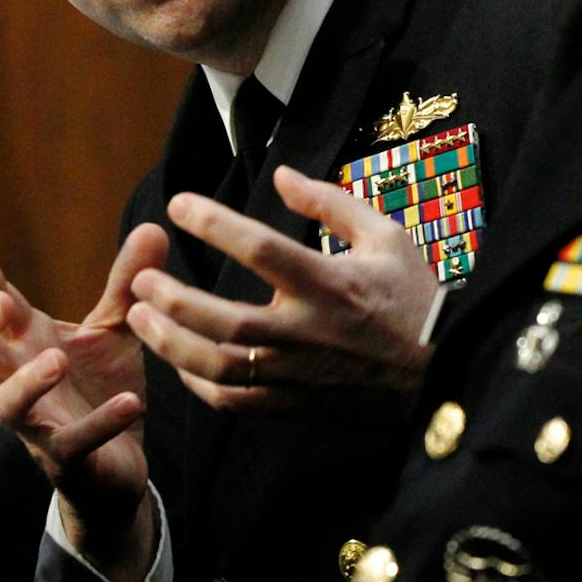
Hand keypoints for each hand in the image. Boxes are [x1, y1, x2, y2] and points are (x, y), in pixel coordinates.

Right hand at [0, 229, 167, 581]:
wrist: (117, 471)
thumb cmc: (101, 390)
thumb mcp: (116, 331)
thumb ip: (127, 283)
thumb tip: (153, 224)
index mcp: (28, 344)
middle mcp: (23, 382)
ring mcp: (39, 424)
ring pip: (6, 406)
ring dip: (26, 381)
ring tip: (56, 359)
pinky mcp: (68, 460)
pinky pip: (74, 444)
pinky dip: (101, 421)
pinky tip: (130, 402)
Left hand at [126, 165, 438, 412]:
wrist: (441, 374)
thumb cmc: (413, 299)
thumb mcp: (385, 237)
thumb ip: (331, 203)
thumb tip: (281, 176)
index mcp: (331, 284)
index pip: (260, 248)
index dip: (214, 223)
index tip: (180, 204)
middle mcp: (308, 332)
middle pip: (223, 320)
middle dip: (172, 299)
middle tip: (142, 279)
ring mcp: (298, 374)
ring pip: (218, 367)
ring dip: (170, 342)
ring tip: (140, 317)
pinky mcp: (294, 405)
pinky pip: (233, 401)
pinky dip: (196, 383)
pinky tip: (177, 361)